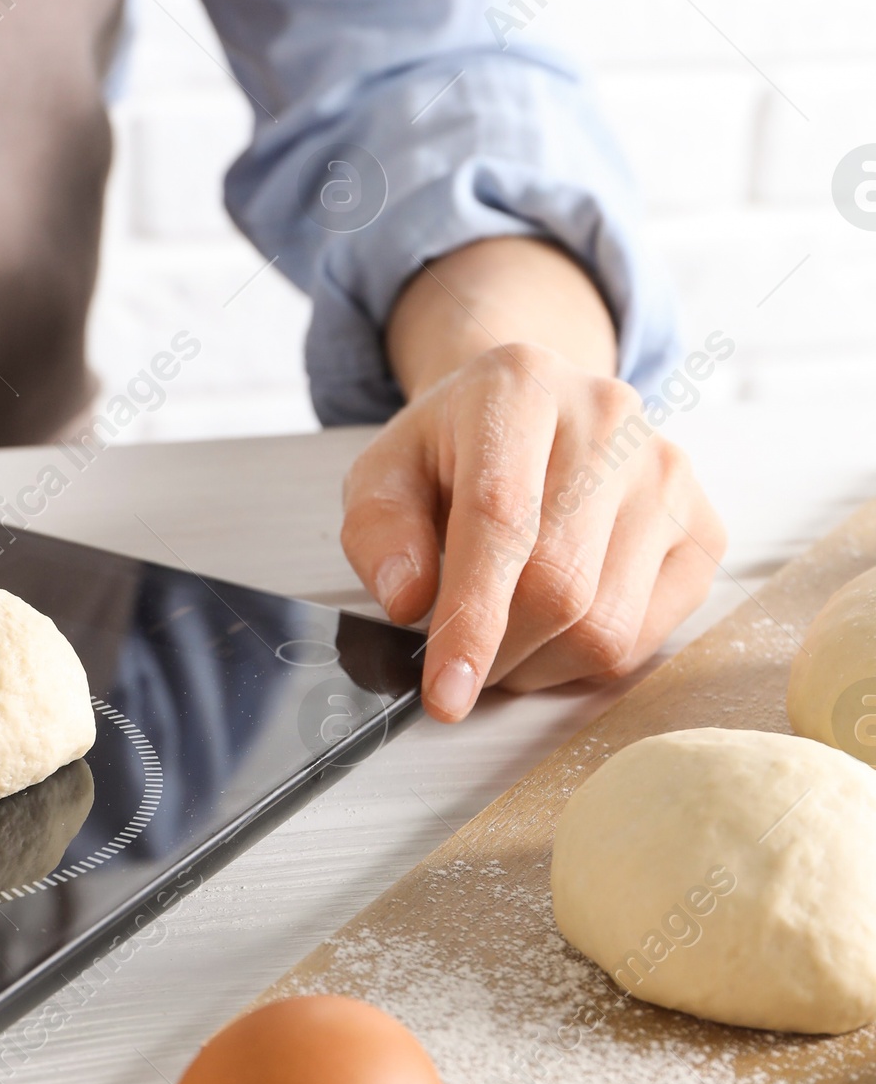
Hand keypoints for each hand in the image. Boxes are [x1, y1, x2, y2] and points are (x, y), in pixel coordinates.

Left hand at [344, 239, 725, 722]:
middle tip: (459, 664)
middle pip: (558, 585)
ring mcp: (668, 473)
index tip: (444, 695)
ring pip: (606, 625)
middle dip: (498, 652)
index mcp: (519, 387)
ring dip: (540, 664)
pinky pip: (646, 637)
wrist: (536, 411)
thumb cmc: (457, 450)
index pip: (500, 519)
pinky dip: (587, 659)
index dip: (470, 619)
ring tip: (506, 637)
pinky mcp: (704, 528)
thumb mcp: (386, 471)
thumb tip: (409, 601)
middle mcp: (610, 418)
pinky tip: (557, 626)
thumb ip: (379, 530)